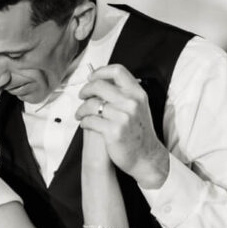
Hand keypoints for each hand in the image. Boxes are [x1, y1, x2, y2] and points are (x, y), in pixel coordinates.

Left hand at [77, 64, 169, 188]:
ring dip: (81, 109)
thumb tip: (102, 79)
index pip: (117, 71)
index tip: (91, 77)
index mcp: (137, 93)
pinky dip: (84, 122)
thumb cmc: (139, 131)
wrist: (146, 156)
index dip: (100, 71)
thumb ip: (125, 93)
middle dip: (85, 90)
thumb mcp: (139, 107)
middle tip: (82, 96)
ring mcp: (123, 117)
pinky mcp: (113, 131)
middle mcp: (131, 103)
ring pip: (91, 104)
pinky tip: (85, 124)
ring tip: (80, 114)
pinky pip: (90, 120)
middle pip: (99, 85)